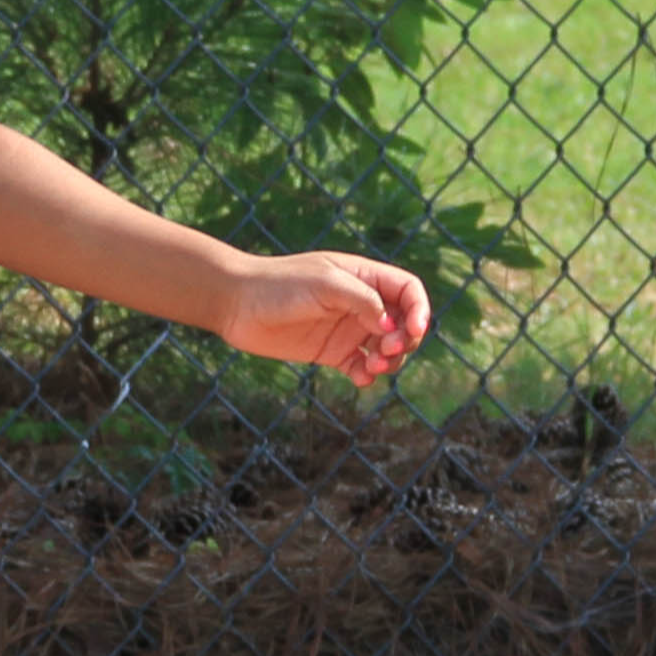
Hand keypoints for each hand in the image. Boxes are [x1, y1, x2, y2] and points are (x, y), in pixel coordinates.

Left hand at [217, 252, 430, 383]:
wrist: (236, 303)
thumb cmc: (280, 284)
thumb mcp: (326, 284)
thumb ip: (363, 300)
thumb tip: (391, 323)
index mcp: (363, 277)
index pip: (408, 290)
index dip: (419, 309)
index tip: (413, 329)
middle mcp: (360, 303)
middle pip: (403, 323)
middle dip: (405, 339)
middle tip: (385, 349)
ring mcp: (347, 328)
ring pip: (386, 349)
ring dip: (390, 361)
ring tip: (373, 367)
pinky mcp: (331, 352)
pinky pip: (361, 367)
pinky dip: (368, 376)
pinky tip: (360, 378)